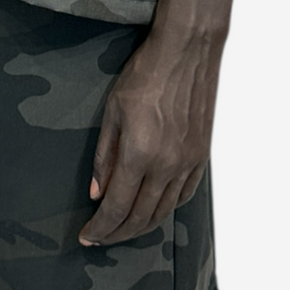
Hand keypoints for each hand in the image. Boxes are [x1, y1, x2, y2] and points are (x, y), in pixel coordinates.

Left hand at [79, 21, 224, 246]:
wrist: (187, 51)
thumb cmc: (146, 73)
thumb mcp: (113, 111)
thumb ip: (105, 156)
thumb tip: (97, 193)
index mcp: (141, 154)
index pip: (117, 207)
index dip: (101, 227)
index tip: (88, 236)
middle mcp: (167, 165)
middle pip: (141, 217)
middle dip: (118, 233)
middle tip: (101, 238)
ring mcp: (188, 162)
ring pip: (165, 211)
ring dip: (142, 226)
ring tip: (123, 229)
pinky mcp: (201, 155)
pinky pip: (184, 195)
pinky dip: (167, 209)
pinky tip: (154, 210)